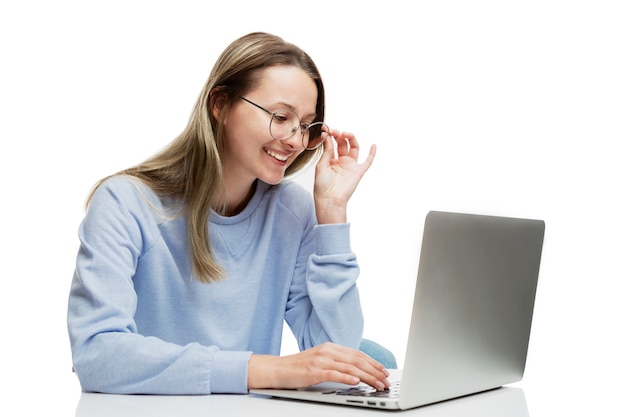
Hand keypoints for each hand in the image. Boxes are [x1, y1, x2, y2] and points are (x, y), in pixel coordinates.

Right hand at [248, 342, 389, 389]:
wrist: (276, 369)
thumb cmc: (298, 368)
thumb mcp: (320, 361)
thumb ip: (336, 363)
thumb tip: (357, 373)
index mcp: (330, 347)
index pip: (357, 354)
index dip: (373, 363)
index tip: (384, 372)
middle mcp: (327, 351)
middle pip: (357, 360)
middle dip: (375, 371)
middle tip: (386, 381)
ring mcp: (320, 360)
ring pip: (350, 367)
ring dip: (367, 377)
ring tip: (378, 384)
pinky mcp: (313, 371)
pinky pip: (334, 373)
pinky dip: (347, 377)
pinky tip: (357, 382)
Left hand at [314, 129, 375, 223]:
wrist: (329, 199)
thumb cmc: (322, 186)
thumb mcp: (321, 165)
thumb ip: (326, 151)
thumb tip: (328, 136)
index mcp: (330, 161)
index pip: (332, 144)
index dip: (330, 136)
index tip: (325, 129)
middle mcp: (341, 162)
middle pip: (343, 144)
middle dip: (339, 135)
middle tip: (334, 132)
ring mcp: (350, 166)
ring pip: (354, 148)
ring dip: (351, 139)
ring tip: (345, 134)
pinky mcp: (358, 171)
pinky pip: (368, 161)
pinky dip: (372, 153)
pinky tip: (373, 145)